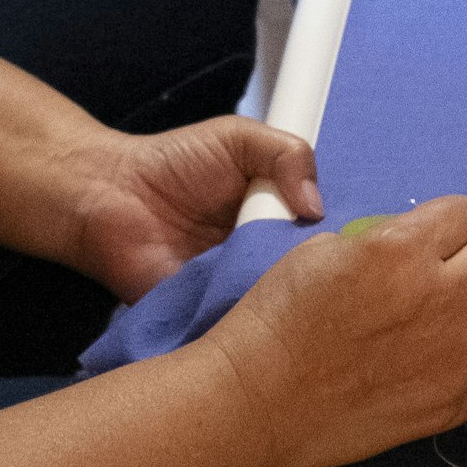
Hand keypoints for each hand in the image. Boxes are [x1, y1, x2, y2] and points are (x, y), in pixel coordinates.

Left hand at [62, 118, 321, 301]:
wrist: (109, 194)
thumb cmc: (173, 163)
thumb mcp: (238, 139)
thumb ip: (287, 154)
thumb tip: (316, 208)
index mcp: (280, 219)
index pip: (324, 241)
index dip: (340, 243)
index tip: (357, 247)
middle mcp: (264, 259)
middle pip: (306, 277)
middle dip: (316, 273)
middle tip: (322, 268)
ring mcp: (238, 291)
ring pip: (277, 305)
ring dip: (281, 296)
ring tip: (284, 285)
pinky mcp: (208, 317)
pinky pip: (236, 326)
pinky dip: (244, 319)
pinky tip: (253, 308)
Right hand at [201, 195, 466, 466]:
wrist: (259, 401)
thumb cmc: (278, 323)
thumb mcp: (326, 249)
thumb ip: (389, 240)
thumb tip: (422, 241)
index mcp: (402, 250)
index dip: (454, 222)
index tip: (441, 236)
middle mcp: (440, 299)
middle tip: (466, 266)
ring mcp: (453, 357)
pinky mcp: (452, 403)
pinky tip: (443, 358)